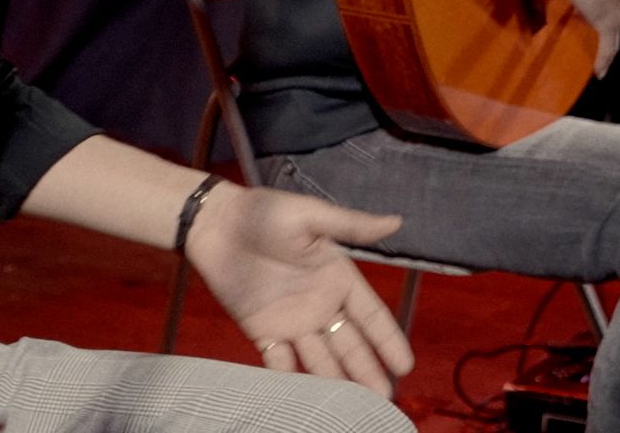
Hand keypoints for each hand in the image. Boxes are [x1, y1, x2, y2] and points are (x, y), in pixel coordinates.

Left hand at [183, 184, 413, 395]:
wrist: (215, 223)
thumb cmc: (265, 212)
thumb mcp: (311, 216)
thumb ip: (352, 226)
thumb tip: (397, 221)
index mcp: (337, 277)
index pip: (370, 315)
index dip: (387, 340)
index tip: (404, 366)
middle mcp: (320, 304)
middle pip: (349, 344)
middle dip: (367, 370)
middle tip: (383, 398)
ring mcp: (291, 321)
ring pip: (320, 358)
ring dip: (336, 381)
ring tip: (354, 406)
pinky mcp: (262, 330)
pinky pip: (280, 361)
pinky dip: (291, 379)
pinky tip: (306, 400)